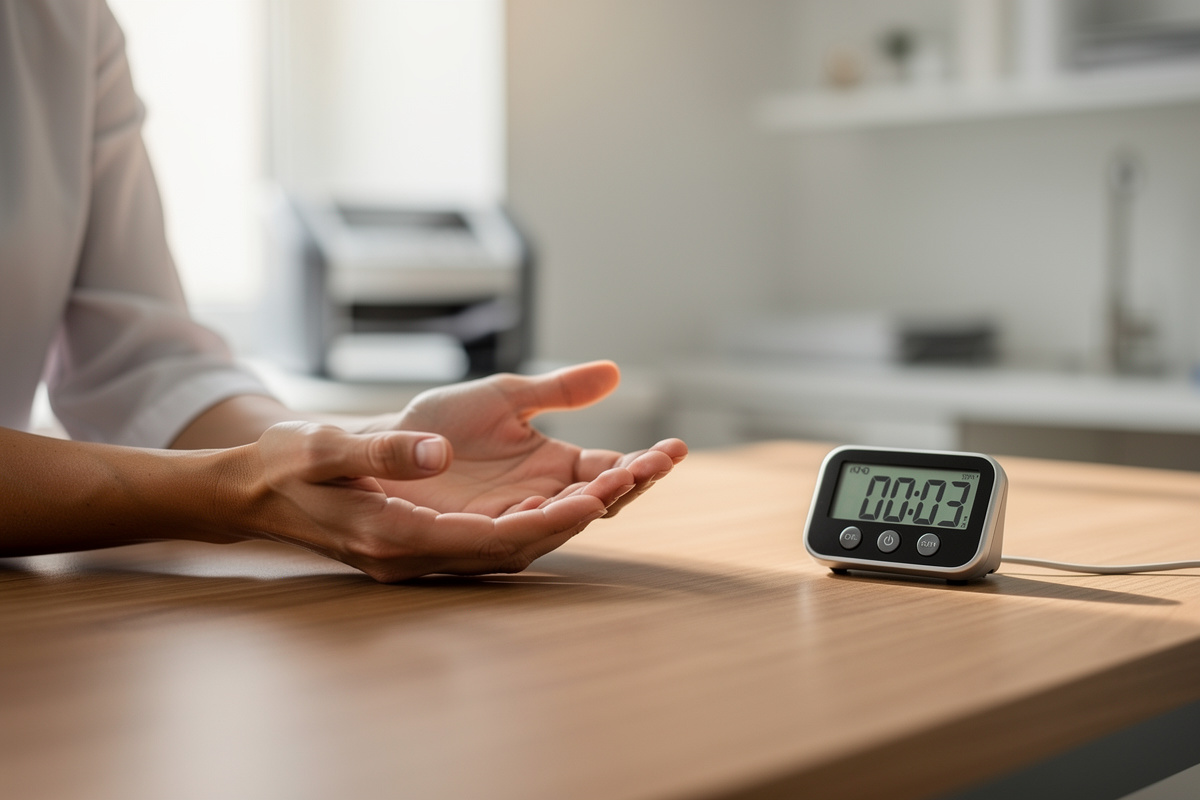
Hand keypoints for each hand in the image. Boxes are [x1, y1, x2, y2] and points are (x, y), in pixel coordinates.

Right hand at [241, 421, 641, 581]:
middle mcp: (422, 555)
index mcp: (396, 538)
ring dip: (573, 512)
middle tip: (642, 473)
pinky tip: (578, 484)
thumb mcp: (323, 449)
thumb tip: (437, 455)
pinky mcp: (437, 534)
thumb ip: (380, 453)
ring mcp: (431, 549)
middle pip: (520, 547)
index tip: (598, 498)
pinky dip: (546, 510)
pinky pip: (503, 530)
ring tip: (633, 473)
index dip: (546, 523)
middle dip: (582, 514)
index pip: (489, 542)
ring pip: (518, 541)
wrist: (263, 487)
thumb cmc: (287, 467)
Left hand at [366, 361, 687, 517]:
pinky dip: (549, 521)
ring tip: (622, 480)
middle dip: (632, 484)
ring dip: (595, 503)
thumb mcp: (507, 396)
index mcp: (555, 469)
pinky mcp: (473, 534)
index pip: (611, 471)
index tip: (675, 446)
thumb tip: (614, 372)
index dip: (644, 463)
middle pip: (598, 501)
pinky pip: (517, 534)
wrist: (379, 444)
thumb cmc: (440, 422)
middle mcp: (539, 500)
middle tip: (658, 463)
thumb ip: (560, 390)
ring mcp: (509, 520)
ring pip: (564, 522)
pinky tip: (573, 504)